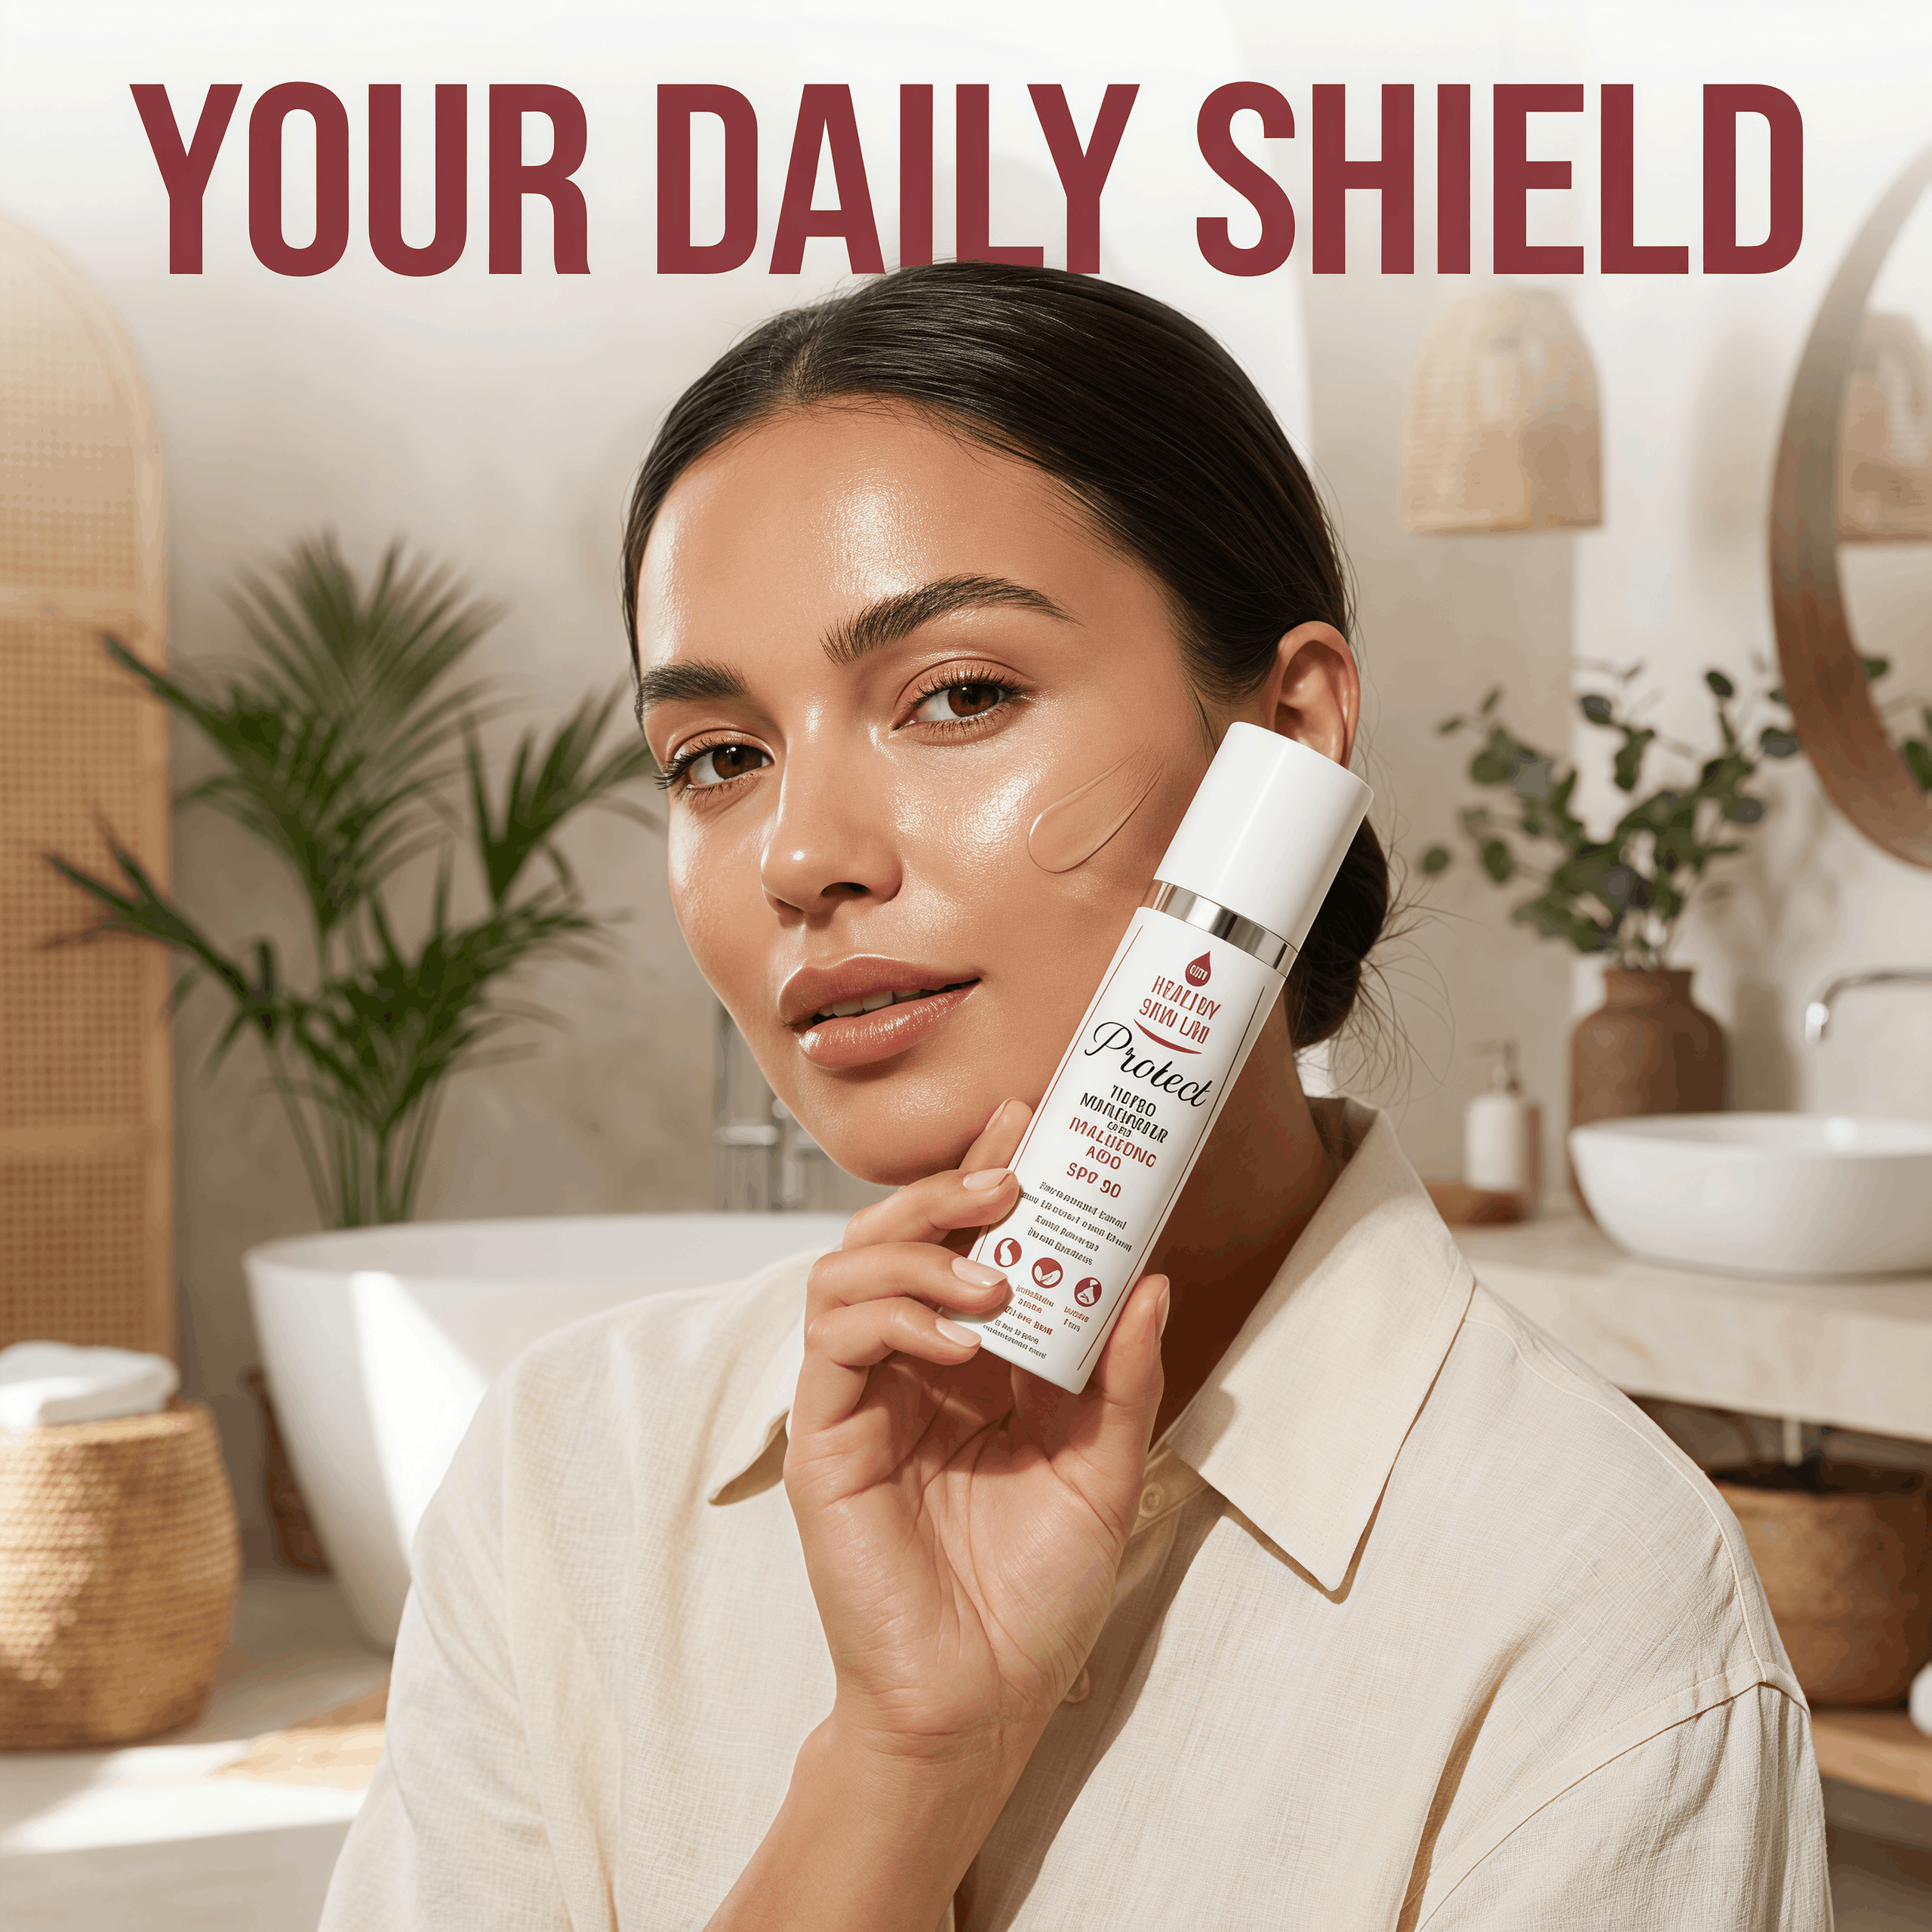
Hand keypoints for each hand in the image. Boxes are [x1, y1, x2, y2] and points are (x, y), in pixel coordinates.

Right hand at [783, 1099, 1169, 1773]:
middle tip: (1011, 1176)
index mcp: (971, 1366)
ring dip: (920, 1249)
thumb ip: (1119, 1379)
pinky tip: (958, 1339)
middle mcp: (909, 1368)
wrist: (979, 1701)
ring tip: (994, 1275)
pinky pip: (836, 1338)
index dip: (989, 1178)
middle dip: (950, 1190)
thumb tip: (1149, 1281)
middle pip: (895, 1236)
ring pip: (849, 1268)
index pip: (965, 1243)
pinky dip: (894, 1315)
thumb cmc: (1034, 1597)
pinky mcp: (825, 1435)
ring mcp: (860, 1397)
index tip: (1029, 1122)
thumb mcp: (1102, 1474)